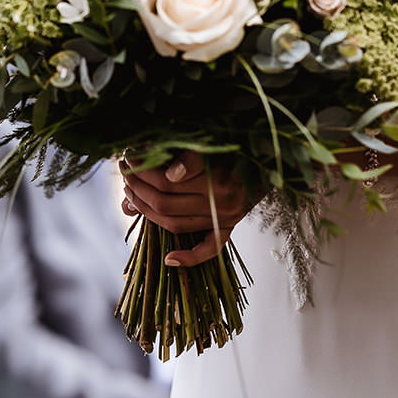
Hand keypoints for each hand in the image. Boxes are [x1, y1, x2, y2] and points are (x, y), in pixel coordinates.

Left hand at [121, 150, 255, 267]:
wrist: (272, 150)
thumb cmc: (240, 139)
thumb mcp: (215, 138)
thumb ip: (191, 156)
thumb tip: (167, 175)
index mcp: (216, 177)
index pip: (165, 180)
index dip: (142, 170)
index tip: (129, 157)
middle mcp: (221, 201)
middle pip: (165, 203)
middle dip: (138, 189)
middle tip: (125, 173)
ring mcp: (226, 217)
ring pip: (176, 225)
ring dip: (148, 213)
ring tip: (131, 195)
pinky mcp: (230, 225)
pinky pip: (210, 248)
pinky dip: (190, 257)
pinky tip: (169, 259)